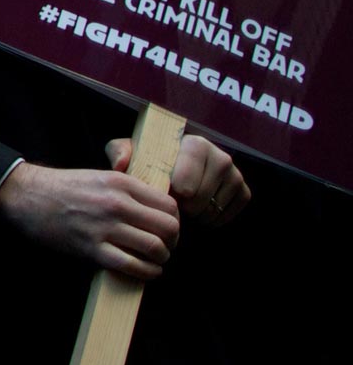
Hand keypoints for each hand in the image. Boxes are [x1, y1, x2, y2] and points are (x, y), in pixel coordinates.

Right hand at [0, 161, 180, 278]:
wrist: (26, 195)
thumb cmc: (62, 187)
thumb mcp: (99, 176)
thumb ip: (128, 190)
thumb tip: (155, 209)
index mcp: (121, 182)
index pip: (169, 205)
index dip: (174, 221)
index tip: (167, 229)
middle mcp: (117, 203)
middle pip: (169, 228)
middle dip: (173, 242)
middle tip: (165, 246)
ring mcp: (104, 226)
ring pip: (155, 248)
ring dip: (161, 258)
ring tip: (155, 260)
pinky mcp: (91, 248)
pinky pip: (132, 265)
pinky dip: (147, 273)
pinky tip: (146, 271)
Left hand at [108, 133, 249, 226]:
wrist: (175, 169)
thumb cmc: (152, 160)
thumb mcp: (132, 152)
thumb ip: (120, 152)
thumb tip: (120, 164)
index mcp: (194, 144)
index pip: (187, 179)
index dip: (174, 193)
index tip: (168, 192)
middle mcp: (220, 157)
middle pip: (201, 197)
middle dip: (182, 205)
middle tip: (173, 201)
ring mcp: (235, 175)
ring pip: (214, 208)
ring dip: (195, 214)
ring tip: (184, 206)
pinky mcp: (243, 191)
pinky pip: (228, 214)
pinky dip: (212, 220)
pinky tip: (199, 213)